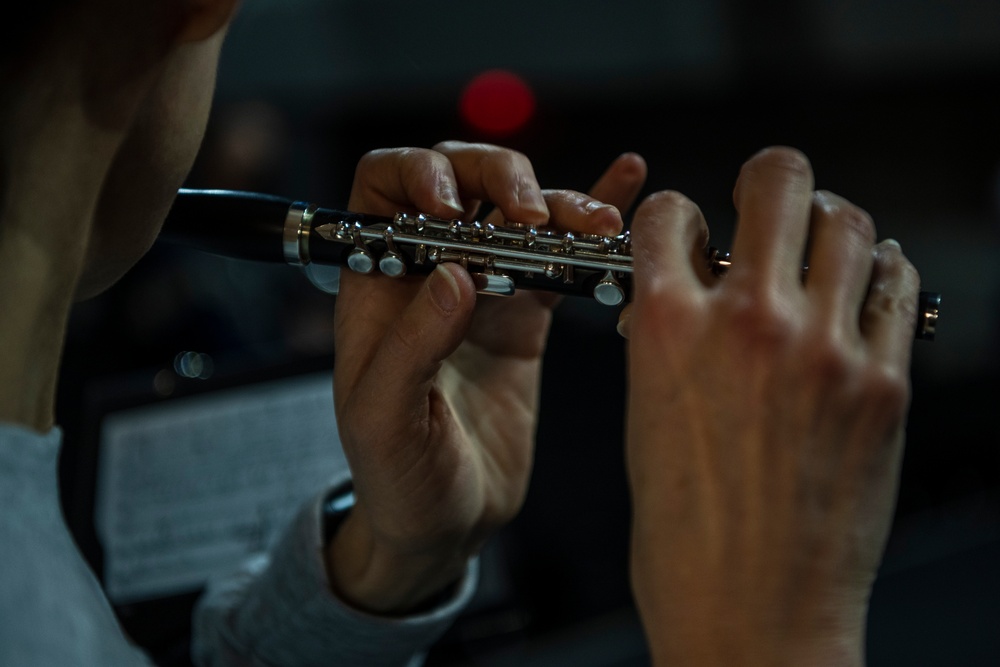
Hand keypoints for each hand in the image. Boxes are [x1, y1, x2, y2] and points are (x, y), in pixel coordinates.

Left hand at [329, 141, 646, 612]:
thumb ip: (412, 346)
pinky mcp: (527, 316)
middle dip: (502, 178)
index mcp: (377, 283)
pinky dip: (588, 222)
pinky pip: (559, 256)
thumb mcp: (385, 420)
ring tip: (598, 223)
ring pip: (520, 213)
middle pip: (463, 180)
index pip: (385, 187)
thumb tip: (455, 273)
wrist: (444, 524)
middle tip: (535, 216)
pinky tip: (623, 185)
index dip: (419, 174)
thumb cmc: (396, 477)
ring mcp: (484, 289)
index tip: (456, 209)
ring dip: (560, 204)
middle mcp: (429, 272)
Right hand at [621, 147, 919, 664]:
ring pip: (848, 223)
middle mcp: (746, 322)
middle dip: (766, 180)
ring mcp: (824, 348)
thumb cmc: (685, 534)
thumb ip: (669, 341)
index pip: (670, 215)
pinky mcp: (883, 382)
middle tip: (766, 197)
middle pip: (777, 182)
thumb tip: (688, 300)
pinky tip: (862, 289)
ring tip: (820, 245)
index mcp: (666, 329)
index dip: (677, 215)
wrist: (751, 611)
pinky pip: (896, 286)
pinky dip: (879, 274)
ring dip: (828, 223)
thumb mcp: (647, 417)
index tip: (689, 228)